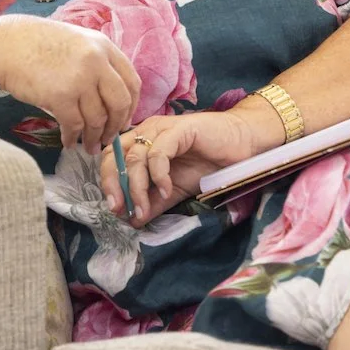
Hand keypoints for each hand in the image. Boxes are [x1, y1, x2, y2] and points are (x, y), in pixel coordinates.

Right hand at [0, 16, 141, 152]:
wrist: (3, 45)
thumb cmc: (35, 44)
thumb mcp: (76, 41)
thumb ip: (96, 61)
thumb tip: (110, 97)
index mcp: (103, 46)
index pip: (132, 82)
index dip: (132, 106)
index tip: (124, 119)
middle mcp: (96, 62)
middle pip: (120, 103)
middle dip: (115, 127)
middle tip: (108, 139)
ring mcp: (79, 79)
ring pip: (97, 119)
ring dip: (93, 138)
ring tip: (88, 146)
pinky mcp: (60, 96)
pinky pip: (74, 125)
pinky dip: (72, 137)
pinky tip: (68, 141)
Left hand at [99, 104, 278, 225]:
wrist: (242, 147)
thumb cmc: (207, 163)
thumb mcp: (174, 189)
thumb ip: (153, 203)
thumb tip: (132, 221)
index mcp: (140, 142)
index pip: (111, 159)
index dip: (107, 183)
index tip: (114, 209)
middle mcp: (145, 132)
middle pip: (116, 156)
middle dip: (115, 185)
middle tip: (121, 210)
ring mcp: (161, 129)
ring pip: (135, 157)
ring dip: (137, 187)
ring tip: (143, 209)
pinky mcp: (179, 129)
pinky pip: (159, 153)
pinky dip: (158, 175)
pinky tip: (167, 190)